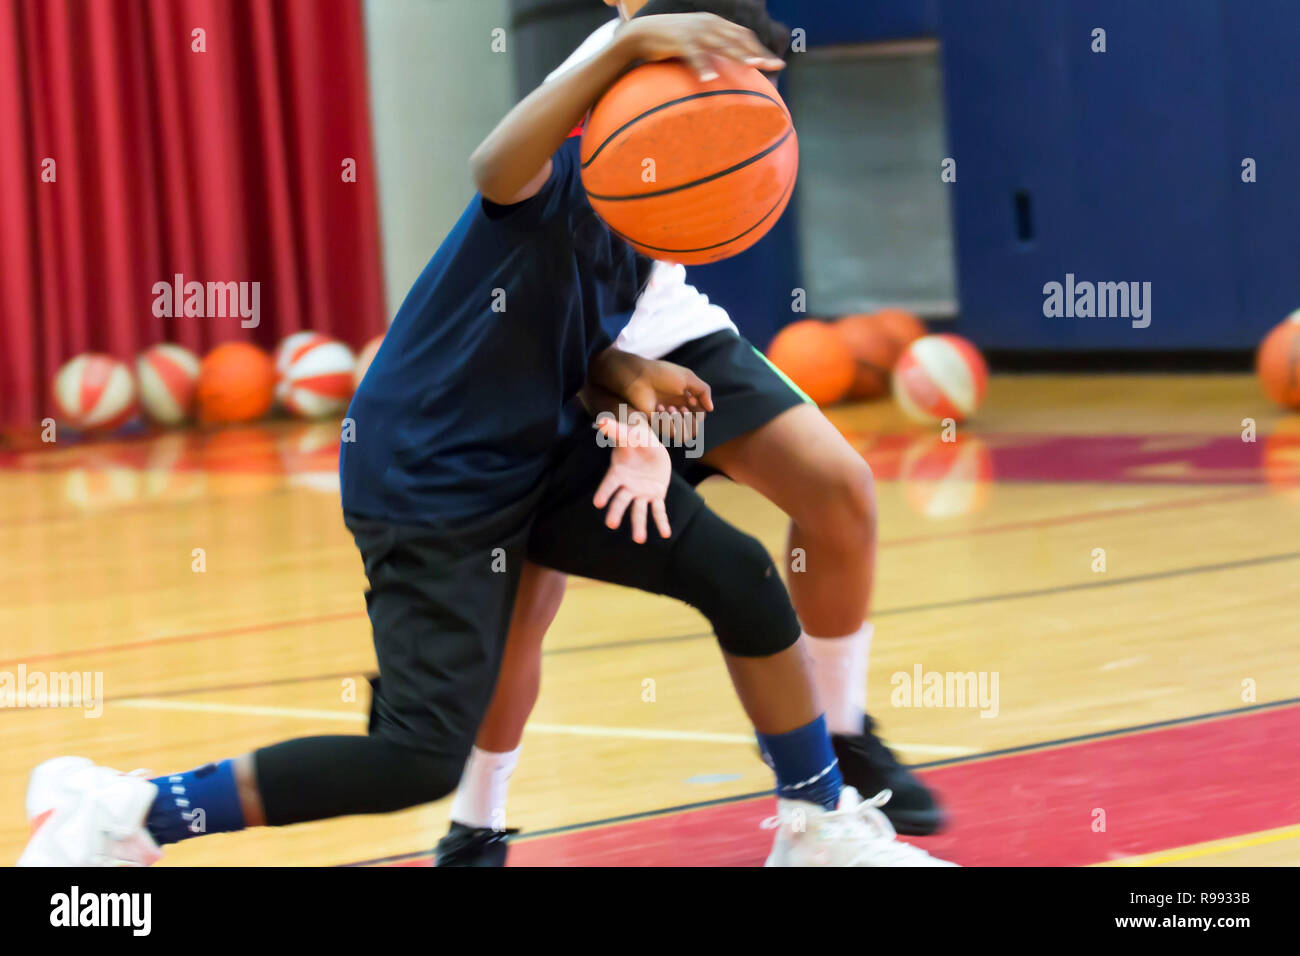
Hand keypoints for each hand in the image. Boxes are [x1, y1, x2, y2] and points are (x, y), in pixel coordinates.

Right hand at [592, 416, 672, 542]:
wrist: (652, 447)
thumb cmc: (637, 439)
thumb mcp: (630, 434)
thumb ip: (616, 430)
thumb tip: (601, 421)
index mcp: (618, 473)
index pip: (610, 484)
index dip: (604, 492)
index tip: (598, 503)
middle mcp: (628, 487)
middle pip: (621, 501)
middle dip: (616, 512)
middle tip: (611, 525)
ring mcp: (641, 493)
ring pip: (638, 511)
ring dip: (638, 525)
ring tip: (639, 539)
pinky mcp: (655, 496)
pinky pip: (658, 511)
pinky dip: (661, 522)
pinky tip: (665, 534)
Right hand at [621, 12, 784, 80]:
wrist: (641, 33)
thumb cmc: (671, 43)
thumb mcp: (696, 43)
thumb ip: (712, 51)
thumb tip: (726, 71)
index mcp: (715, 24)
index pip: (744, 35)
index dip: (760, 49)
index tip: (777, 65)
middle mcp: (709, 24)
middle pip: (739, 39)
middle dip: (757, 53)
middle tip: (774, 67)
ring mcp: (695, 31)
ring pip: (721, 44)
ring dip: (738, 55)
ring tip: (753, 67)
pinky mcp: (679, 40)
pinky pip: (694, 54)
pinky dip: (703, 66)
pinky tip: (710, 79)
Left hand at [622, 359, 713, 443]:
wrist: (639, 377)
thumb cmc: (662, 374)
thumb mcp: (688, 377)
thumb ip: (703, 391)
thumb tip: (711, 409)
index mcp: (686, 400)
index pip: (700, 415)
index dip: (698, 409)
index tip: (689, 397)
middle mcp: (678, 411)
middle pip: (694, 428)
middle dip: (690, 418)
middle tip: (680, 405)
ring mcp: (667, 419)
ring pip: (683, 435)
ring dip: (680, 422)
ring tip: (670, 408)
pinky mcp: (656, 424)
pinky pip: (669, 433)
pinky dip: (667, 422)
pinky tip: (659, 408)